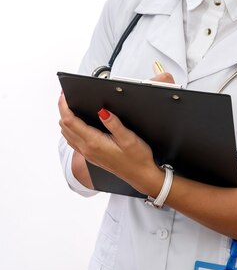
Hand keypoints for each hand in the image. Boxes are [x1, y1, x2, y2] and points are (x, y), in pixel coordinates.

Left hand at [58, 69, 174, 192]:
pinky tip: (77, 124)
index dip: (64, 106)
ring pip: (66, 134)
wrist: (140, 175)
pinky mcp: (90, 156)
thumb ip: (114, 124)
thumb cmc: (137, 158)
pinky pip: (72, 141)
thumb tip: (102, 111)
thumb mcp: (129, 138)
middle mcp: (87, 149)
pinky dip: (69, 129)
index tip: (64, 95)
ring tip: (70, 107)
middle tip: (66, 97)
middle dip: (63, 110)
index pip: (70, 121)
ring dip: (65, 119)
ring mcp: (87, 154)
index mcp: (94, 142)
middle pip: (64, 126)